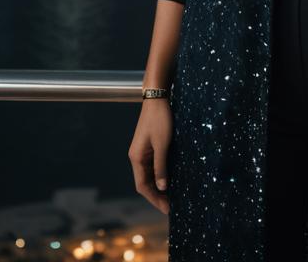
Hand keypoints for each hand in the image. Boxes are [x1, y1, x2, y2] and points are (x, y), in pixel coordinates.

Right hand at [128, 98, 173, 214]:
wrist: (157, 98)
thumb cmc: (160, 119)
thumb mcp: (162, 144)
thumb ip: (161, 166)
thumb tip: (162, 187)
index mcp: (136, 158)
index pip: (142, 186)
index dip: (154, 199)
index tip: (166, 208)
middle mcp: (137, 157)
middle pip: (145, 182)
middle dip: (157, 195)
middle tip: (171, 206)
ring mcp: (142, 152)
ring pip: (149, 174)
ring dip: (158, 186)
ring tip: (171, 196)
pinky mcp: (149, 146)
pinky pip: (153, 166)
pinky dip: (160, 174)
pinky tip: (169, 179)